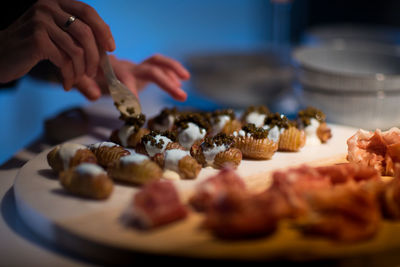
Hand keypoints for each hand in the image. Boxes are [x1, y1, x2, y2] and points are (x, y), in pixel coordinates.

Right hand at [0, 0, 114, 89]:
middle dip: (95, 57)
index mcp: (56, 3)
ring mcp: (41, 21)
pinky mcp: (36, 39)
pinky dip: (69, 75)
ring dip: (81, 70)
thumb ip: (81, 41)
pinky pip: (64, 60)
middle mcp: (48, 6)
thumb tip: (111, 51)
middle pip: (86, 32)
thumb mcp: (58, 39)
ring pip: (77, 49)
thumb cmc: (32, 48)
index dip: (103, 30)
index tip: (111, 48)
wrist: (1, 56)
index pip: (88, 11)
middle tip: (94, 73)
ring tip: (76, 79)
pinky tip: (66, 83)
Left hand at [74, 54, 189, 100]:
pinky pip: (157, 66)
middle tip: (182, 96)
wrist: (88, 62)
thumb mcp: (80, 80)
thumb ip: (84, 86)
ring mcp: (135, 67)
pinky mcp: (140, 70)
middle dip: (166, 82)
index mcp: (111, 72)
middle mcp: (126, 66)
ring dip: (173, 69)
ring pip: (156, 62)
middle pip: (149, 70)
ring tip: (186, 80)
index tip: (139, 113)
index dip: (132, 95)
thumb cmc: (86, 75)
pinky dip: (169, 72)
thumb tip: (93, 96)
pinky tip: (178, 84)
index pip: (125, 82)